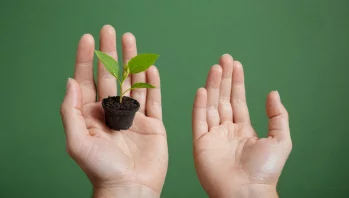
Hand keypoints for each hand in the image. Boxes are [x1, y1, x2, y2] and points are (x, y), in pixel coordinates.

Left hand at [60, 25, 167, 197]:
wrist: (130, 188)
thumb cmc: (101, 169)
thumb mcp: (77, 142)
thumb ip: (70, 111)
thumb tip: (70, 81)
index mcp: (93, 114)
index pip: (88, 80)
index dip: (87, 59)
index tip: (88, 39)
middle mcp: (113, 111)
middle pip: (111, 75)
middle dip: (110, 52)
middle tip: (110, 30)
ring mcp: (134, 116)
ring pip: (133, 81)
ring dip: (132, 60)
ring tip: (130, 40)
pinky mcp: (152, 123)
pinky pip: (153, 98)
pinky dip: (152, 82)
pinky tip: (149, 67)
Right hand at [192, 54, 291, 197]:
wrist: (246, 192)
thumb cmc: (264, 171)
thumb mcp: (280, 140)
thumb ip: (277, 116)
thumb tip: (273, 93)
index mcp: (243, 129)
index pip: (238, 100)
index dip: (237, 82)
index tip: (235, 64)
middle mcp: (226, 130)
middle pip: (223, 98)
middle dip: (224, 79)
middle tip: (224, 59)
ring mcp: (213, 135)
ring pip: (211, 105)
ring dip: (213, 86)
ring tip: (215, 68)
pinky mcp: (200, 142)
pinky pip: (199, 120)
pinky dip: (200, 105)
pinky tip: (203, 90)